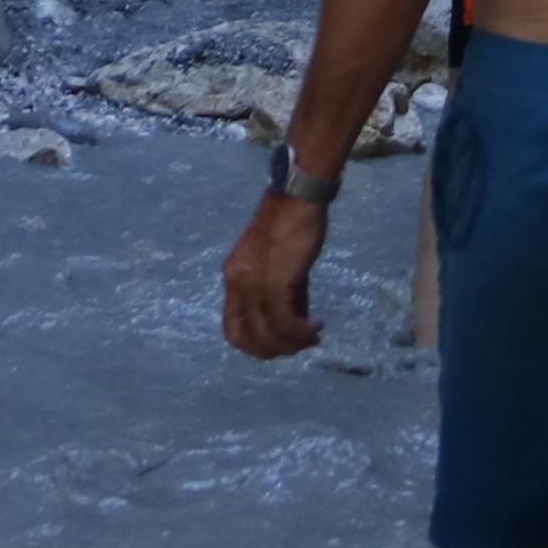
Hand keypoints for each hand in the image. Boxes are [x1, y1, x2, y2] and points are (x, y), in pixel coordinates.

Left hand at [221, 178, 331, 356]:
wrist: (298, 197)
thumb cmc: (290, 223)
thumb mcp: (278, 262)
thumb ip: (282, 292)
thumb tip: (295, 322)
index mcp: (232, 276)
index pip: (232, 326)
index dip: (254, 342)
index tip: (278, 343)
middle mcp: (236, 284)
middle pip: (244, 337)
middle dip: (271, 350)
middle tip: (296, 347)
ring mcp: (253, 285)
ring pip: (266, 335)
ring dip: (290, 345)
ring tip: (311, 338)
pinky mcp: (274, 283)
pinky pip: (285, 323)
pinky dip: (300, 333)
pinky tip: (314, 328)